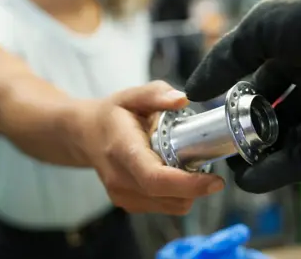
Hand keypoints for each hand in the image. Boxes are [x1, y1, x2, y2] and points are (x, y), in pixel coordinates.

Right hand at [74, 81, 224, 214]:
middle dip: (196, 187)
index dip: (189, 184)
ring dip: (188, 192)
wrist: (85, 135)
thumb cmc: (113, 114)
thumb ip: (157, 94)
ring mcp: (122, 195)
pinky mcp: (128, 204)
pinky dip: (177, 195)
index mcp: (122, 150)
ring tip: (186, 166)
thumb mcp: (132, 95)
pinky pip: (164, 207)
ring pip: (170, 206)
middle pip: (167, 196)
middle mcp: (120, 179)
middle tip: (208, 167)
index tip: (215, 181)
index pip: (156, 178)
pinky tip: (173, 174)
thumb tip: (182, 99)